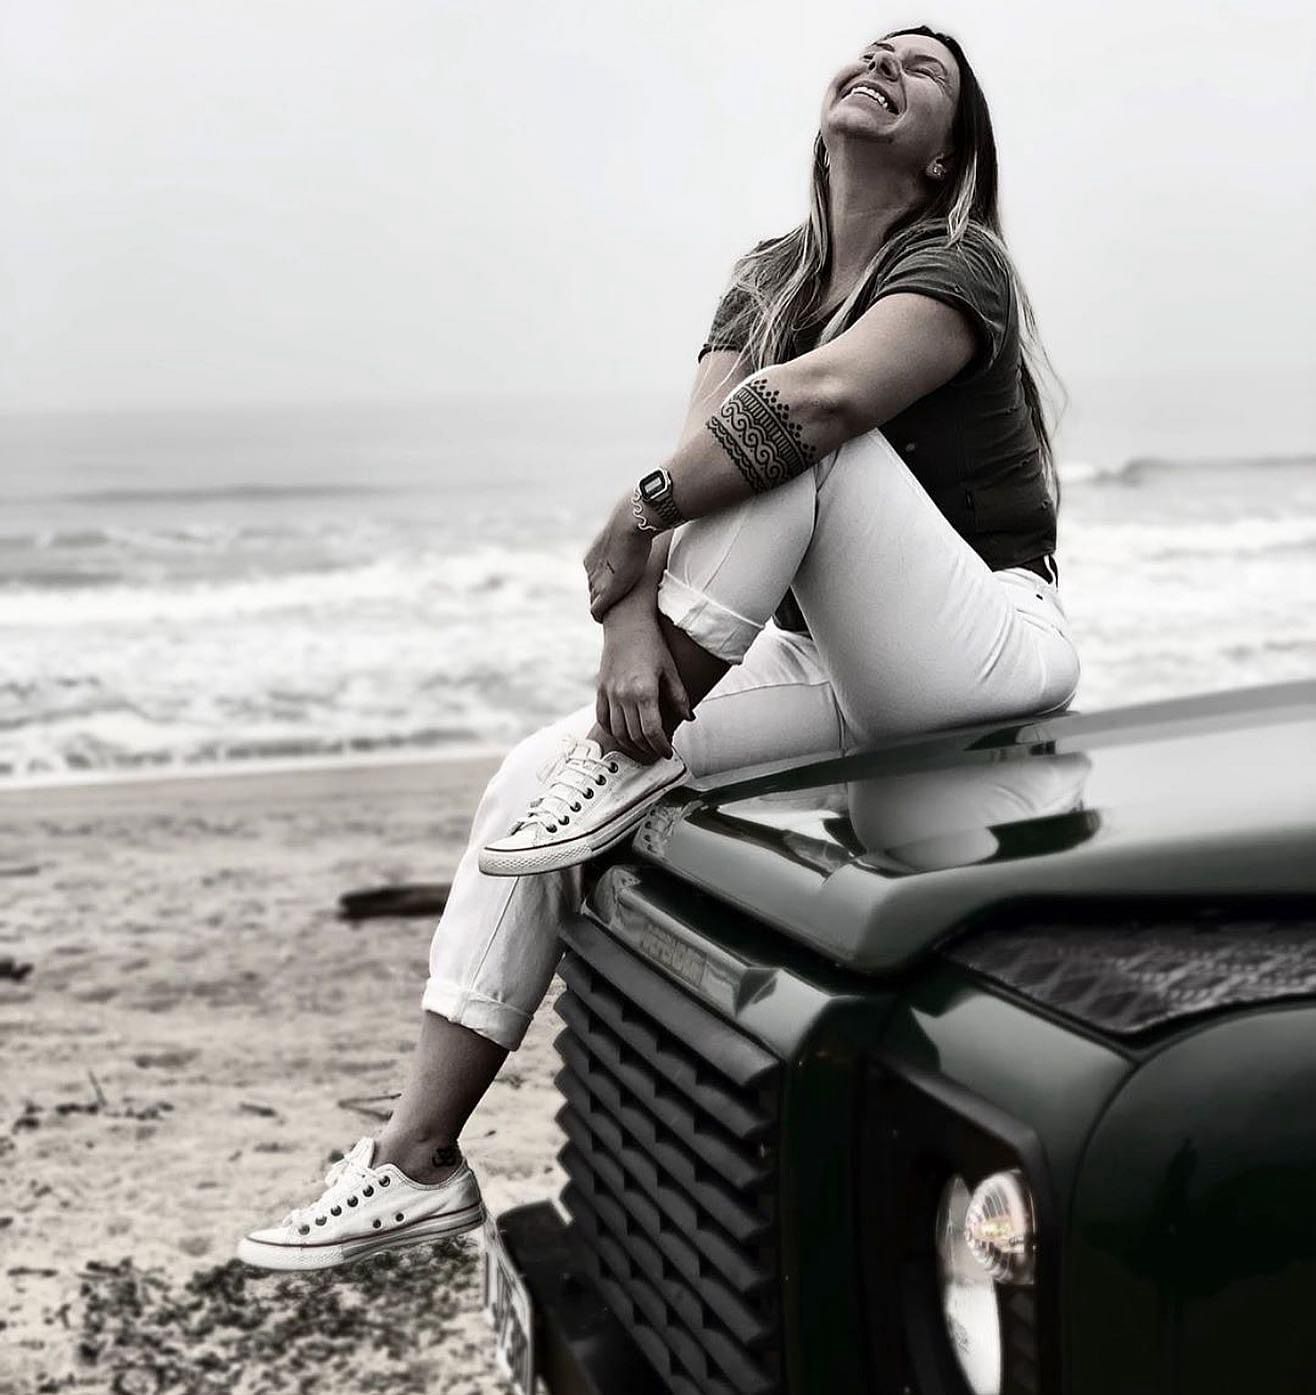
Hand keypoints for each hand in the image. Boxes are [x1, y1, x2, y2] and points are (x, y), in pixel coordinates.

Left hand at [584, 494, 652, 621]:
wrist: (632, 521)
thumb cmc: (637, 519)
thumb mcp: (632, 527)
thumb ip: (634, 532)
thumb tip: (649, 522)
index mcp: (594, 556)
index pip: (595, 575)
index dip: (605, 583)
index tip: (618, 588)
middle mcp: (591, 568)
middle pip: (593, 588)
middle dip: (601, 596)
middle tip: (615, 604)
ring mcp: (597, 579)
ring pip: (594, 599)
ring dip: (603, 606)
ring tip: (612, 613)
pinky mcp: (605, 591)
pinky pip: (596, 610)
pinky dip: (600, 615)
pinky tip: (605, 619)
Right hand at [596, 611, 692, 761]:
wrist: (627, 624)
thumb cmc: (653, 645)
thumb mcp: (671, 670)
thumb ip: (679, 697)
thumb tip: (689, 718)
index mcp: (645, 691)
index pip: (652, 731)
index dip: (661, 746)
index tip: (667, 752)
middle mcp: (624, 694)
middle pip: (635, 735)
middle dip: (648, 749)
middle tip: (657, 752)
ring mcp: (610, 692)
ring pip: (618, 731)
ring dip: (631, 744)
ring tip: (643, 746)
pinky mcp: (601, 689)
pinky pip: (603, 718)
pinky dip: (613, 731)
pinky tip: (624, 733)